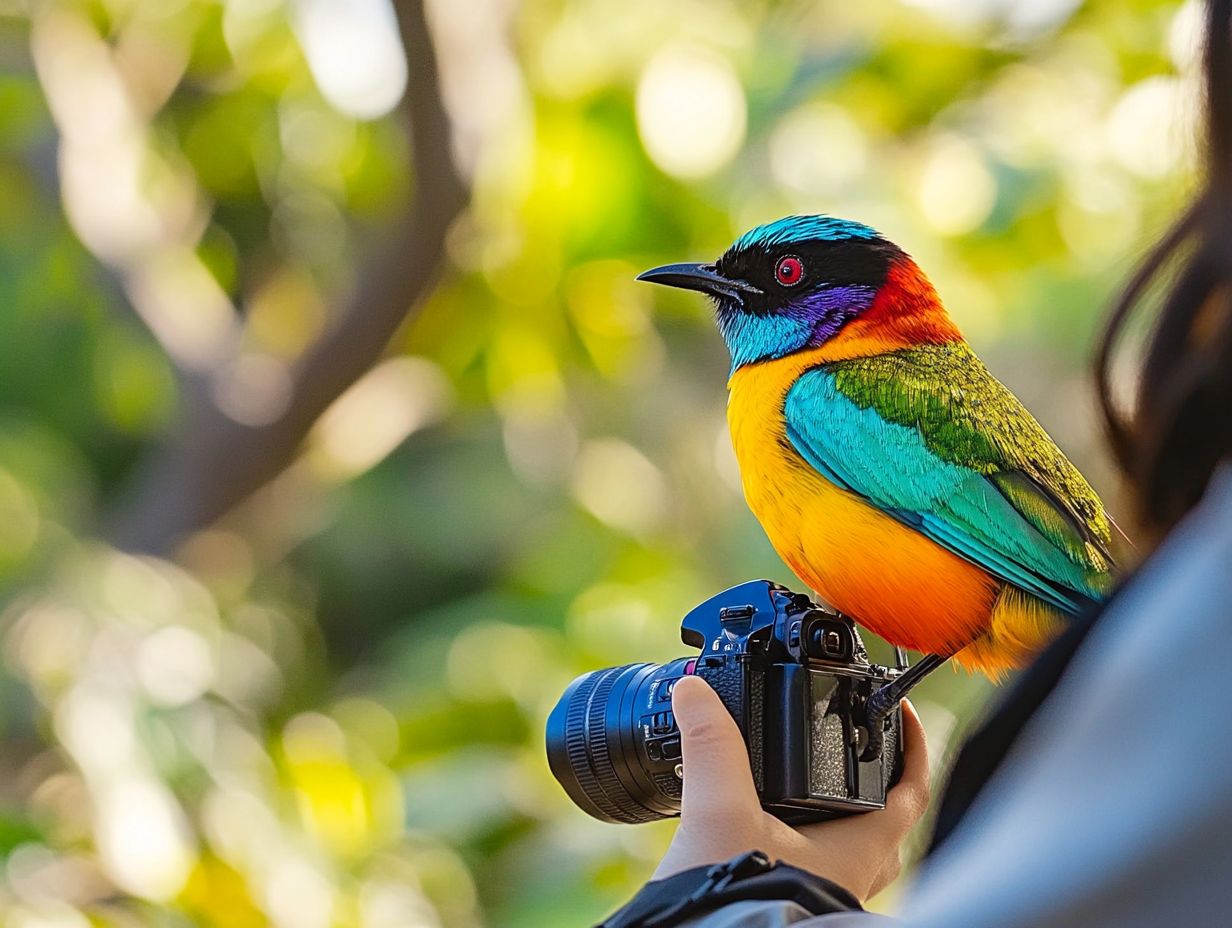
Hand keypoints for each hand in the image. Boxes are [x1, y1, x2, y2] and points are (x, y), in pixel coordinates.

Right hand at [652, 674, 929, 902]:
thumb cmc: (735, 905)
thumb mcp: (719, 812)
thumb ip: (710, 745)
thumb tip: (695, 689)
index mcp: (856, 849)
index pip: (912, 791)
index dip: (914, 745)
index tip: (902, 711)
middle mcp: (851, 876)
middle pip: (888, 819)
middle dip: (879, 777)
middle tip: (860, 742)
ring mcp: (825, 894)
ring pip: (854, 847)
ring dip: (842, 811)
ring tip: (809, 780)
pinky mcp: (795, 905)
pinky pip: (819, 864)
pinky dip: (807, 837)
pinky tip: (771, 826)